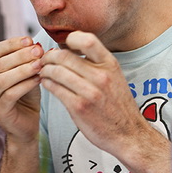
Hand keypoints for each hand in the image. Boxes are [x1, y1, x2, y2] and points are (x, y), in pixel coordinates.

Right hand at [0, 36, 42, 143]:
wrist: (27, 124)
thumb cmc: (26, 96)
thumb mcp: (27, 73)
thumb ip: (28, 59)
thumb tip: (37, 44)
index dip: (12, 44)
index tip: (30, 40)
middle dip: (20, 55)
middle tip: (38, 51)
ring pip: (2, 79)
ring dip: (23, 69)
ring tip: (40, 64)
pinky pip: (10, 94)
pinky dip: (26, 84)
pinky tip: (39, 79)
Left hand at [39, 30, 147, 156]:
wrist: (128, 134)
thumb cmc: (118, 105)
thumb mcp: (115, 76)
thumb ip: (96, 62)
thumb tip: (71, 48)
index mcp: (110, 64)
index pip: (87, 40)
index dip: (71, 39)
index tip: (64, 45)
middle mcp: (101, 76)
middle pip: (65, 56)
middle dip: (50, 56)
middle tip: (44, 59)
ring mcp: (90, 92)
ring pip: (57, 71)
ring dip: (45, 70)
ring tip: (43, 71)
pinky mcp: (79, 107)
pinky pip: (55, 89)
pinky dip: (46, 83)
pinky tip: (46, 83)